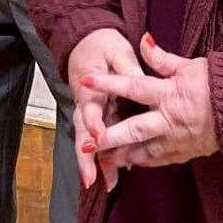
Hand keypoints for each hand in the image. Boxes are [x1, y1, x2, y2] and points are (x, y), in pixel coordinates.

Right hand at [67, 27, 146, 192]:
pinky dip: (103, 156)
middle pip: (82, 131)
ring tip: (105, 184)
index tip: (98, 137)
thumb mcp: (117, 50)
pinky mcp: (96, 114)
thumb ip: (128, 68)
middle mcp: (86, 101)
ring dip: (94, 162)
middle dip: (86, 156)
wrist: (85, 38)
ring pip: (88, 139)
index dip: (93, 122)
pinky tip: (113, 174)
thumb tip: (140, 81)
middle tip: (91, 178)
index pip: (90, 106)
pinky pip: (97, 137)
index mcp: (89, 85)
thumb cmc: (102, 44)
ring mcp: (89, 110)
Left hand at [85, 34, 216, 171]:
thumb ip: (160, 57)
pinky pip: (161, 159)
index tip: (85, 81)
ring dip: (123, 156)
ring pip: (145, 151)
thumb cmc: (218, 83)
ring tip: (102, 160)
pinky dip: (144, 161)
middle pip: (134, 130)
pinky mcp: (187, 152)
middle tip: (86, 143)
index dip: (107, 83)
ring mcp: (178, 139)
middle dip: (109, 137)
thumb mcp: (188, 65)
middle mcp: (169, 119)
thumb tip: (142, 38)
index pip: (131, 86)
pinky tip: (130, 163)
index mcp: (168, 93)